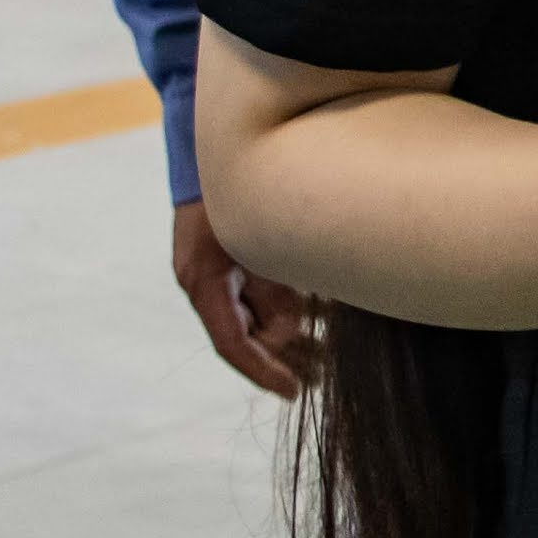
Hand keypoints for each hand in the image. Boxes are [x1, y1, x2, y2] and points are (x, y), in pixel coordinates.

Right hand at [171, 196, 322, 396]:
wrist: (221, 145)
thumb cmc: (238, 188)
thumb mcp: (259, 241)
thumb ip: (274, 284)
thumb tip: (293, 330)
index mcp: (206, 282)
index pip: (232, 344)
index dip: (263, 372)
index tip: (295, 392)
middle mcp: (210, 282)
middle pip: (250, 336)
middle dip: (287, 358)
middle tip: (326, 378)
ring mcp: (224, 270)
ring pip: (261, 316)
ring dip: (295, 336)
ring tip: (332, 356)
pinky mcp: (239, 257)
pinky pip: (266, 293)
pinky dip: (294, 307)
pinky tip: (326, 318)